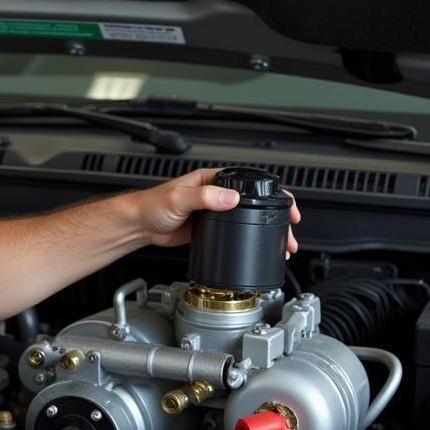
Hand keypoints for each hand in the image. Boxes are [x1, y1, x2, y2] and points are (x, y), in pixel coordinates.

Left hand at [132, 167, 300, 255]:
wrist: (140, 225)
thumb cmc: (153, 205)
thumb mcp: (179, 198)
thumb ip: (204, 197)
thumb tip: (230, 198)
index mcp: (213, 180)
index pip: (251, 183)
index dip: (274, 194)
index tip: (288, 206)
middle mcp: (216, 194)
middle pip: (254, 204)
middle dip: (276, 218)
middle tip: (289, 232)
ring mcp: (214, 212)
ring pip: (247, 220)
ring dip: (264, 232)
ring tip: (279, 246)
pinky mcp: (209, 229)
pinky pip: (232, 233)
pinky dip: (246, 241)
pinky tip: (254, 249)